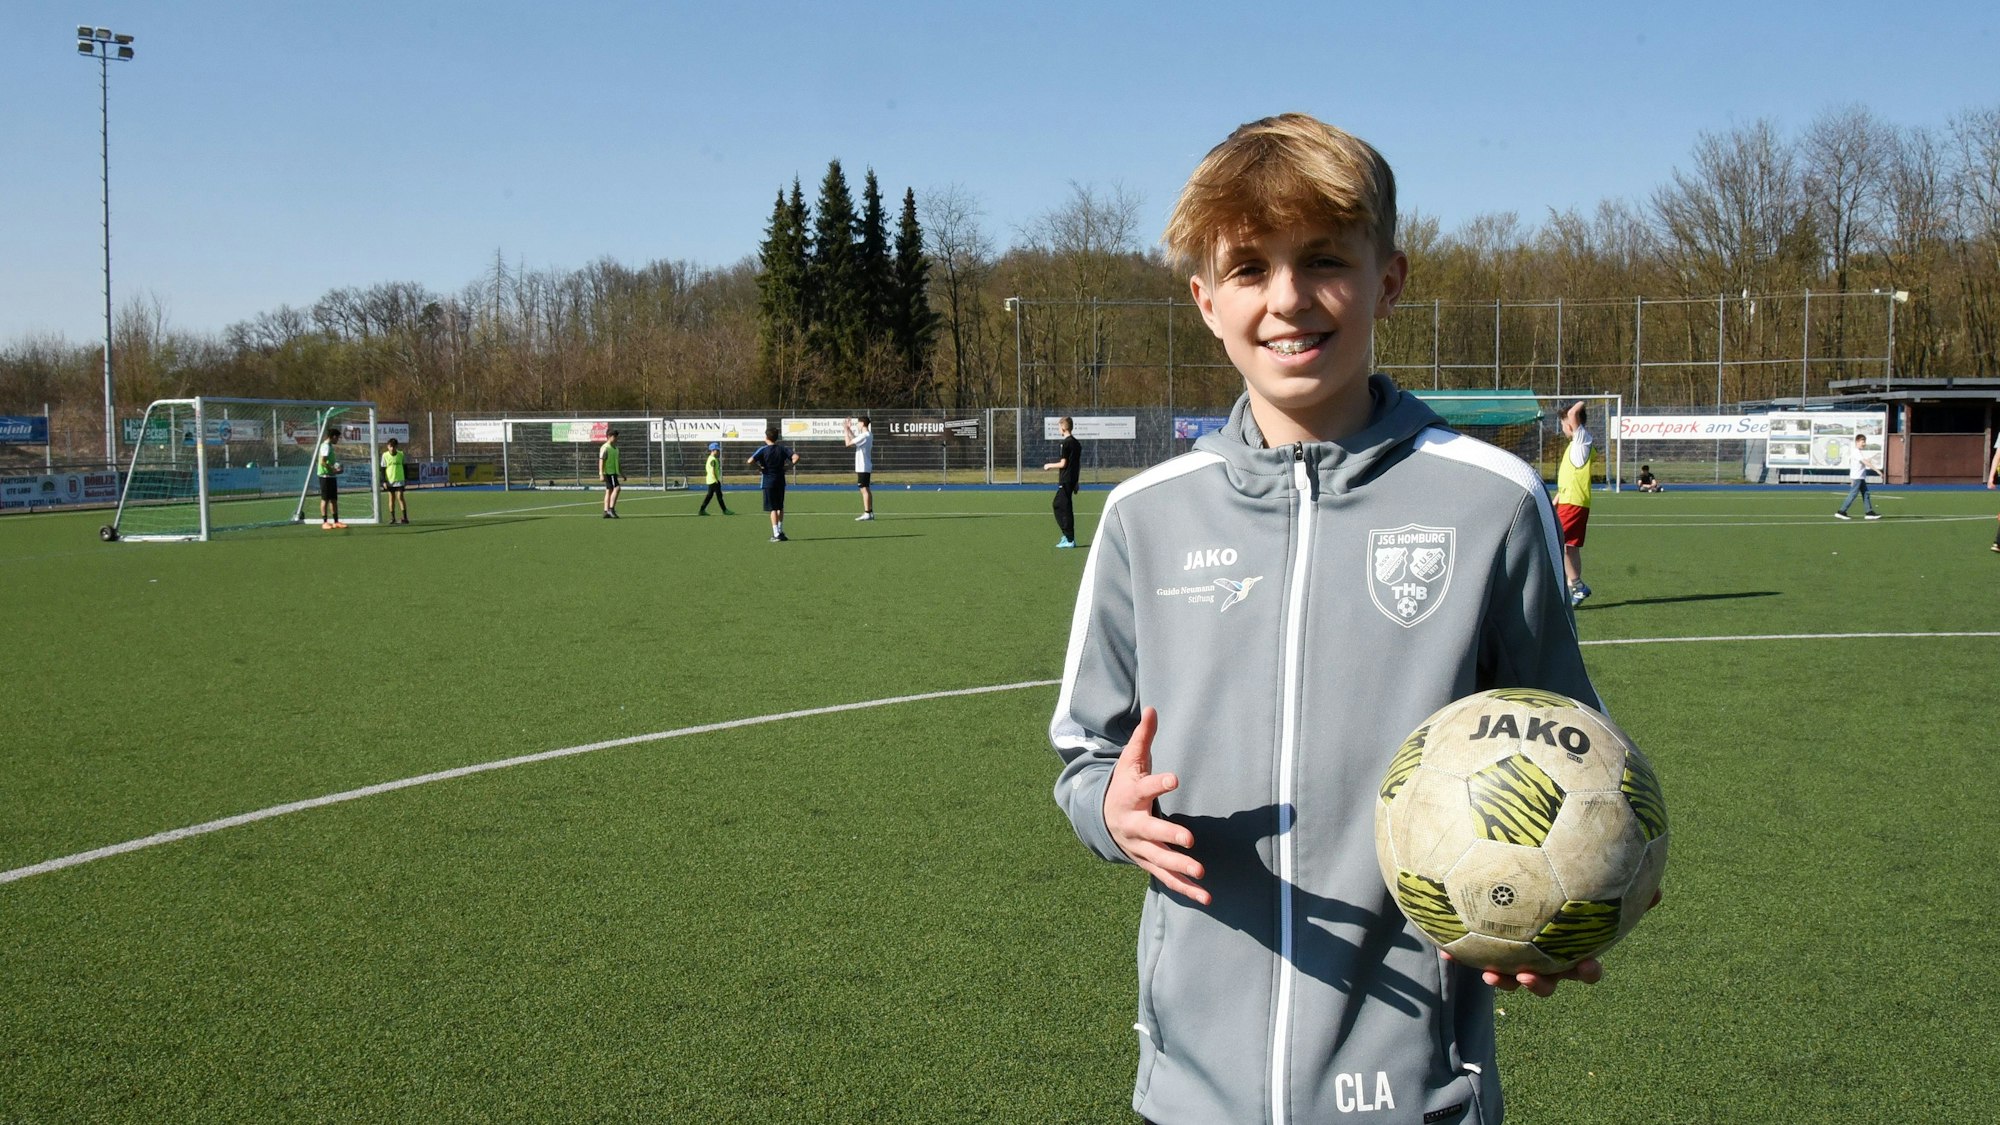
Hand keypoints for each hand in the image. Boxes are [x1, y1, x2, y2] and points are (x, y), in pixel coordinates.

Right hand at [1104, 708, 1207, 904]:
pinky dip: (1185, 889)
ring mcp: (1139, 846)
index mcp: (1131, 795)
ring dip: (1180, 868)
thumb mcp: (1130, 761)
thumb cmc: (1124, 784)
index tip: (1174, 779)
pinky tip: (1206, 897)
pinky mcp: (1147, 862)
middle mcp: (1134, 824)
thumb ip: (1143, 739)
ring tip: (1201, 872)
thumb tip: (1153, 709)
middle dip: (1169, 835)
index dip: (1159, 783)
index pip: (1145, 788)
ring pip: (1159, 859)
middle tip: (1188, 838)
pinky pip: (1167, 878)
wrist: (1101, 818)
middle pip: (1151, 831)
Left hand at [1443, 888, 1660, 995]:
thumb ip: (1619, 883)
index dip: (1586, 970)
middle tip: (1530, 974)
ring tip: (1490, 973)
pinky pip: (1470, 952)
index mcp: (1568, 945)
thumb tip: (1660, 888)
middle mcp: (1541, 955)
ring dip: (1501, 978)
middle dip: (1540, 984)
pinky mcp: (1481, 946)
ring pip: (1507, 975)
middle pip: (1545, 979)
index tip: (1588, 964)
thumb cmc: (1556, 881)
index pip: (1584, 966)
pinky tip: (1445, 947)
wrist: (1503, 877)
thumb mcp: (1587, 882)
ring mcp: (1511, 953)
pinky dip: (1458, 952)